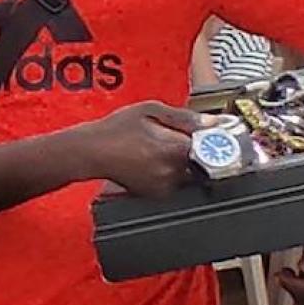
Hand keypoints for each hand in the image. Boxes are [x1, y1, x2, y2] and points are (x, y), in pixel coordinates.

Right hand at [77, 101, 208, 197]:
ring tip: (157, 148)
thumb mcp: (150, 110)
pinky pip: (174, 182)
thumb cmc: (115, 129)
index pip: (210, 148)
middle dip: (194, 150)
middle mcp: (172, 173)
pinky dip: (169, 172)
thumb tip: (212, 123)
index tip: (207, 134)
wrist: (91, 152)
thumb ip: (185, 117)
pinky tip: (151, 159)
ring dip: (181, 161)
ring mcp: (164, 187)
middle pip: (201, 162)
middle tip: (172, 137)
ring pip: (188, 174)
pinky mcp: (156, 195)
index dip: (208, 138)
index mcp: (174, 150)